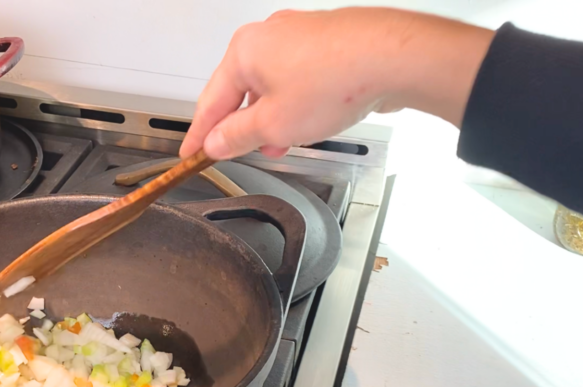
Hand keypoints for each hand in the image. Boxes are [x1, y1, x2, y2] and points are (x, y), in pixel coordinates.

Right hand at [180, 8, 494, 159]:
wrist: (392, 58)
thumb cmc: (333, 80)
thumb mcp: (273, 125)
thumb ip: (237, 137)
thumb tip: (217, 143)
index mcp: (244, 51)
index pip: (209, 101)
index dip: (199, 134)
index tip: (190, 153)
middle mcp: (268, 36)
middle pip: (240, 90)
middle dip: (240, 126)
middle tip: (235, 154)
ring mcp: (300, 37)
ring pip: (272, 85)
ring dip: (270, 118)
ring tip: (278, 144)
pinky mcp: (327, 44)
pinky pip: (298, 78)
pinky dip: (295, 103)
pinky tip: (306, 124)